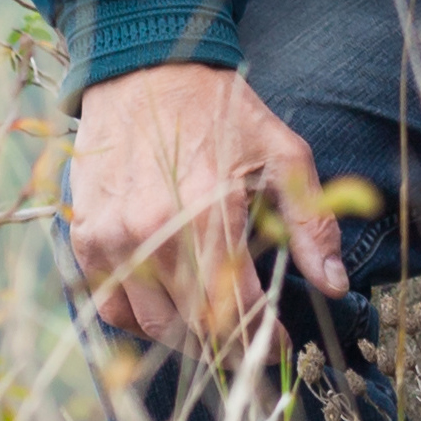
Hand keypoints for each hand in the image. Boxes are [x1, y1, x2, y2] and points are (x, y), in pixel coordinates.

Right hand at [67, 61, 340, 345]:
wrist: (145, 72)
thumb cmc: (222, 112)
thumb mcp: (283, 154)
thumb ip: (310, 222)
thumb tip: (334, 284)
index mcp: (208, 212)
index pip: (236, 307)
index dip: (262, 337)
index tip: (281, 347)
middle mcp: (154, 233)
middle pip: (194, 325)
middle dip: (228, 344)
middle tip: (251, 343)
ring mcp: (114, 239)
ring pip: (152, 325)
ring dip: (187, 337)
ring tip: (214, 327)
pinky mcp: (86, 240)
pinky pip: (112, 307)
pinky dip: (141, 319)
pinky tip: (168, 308)